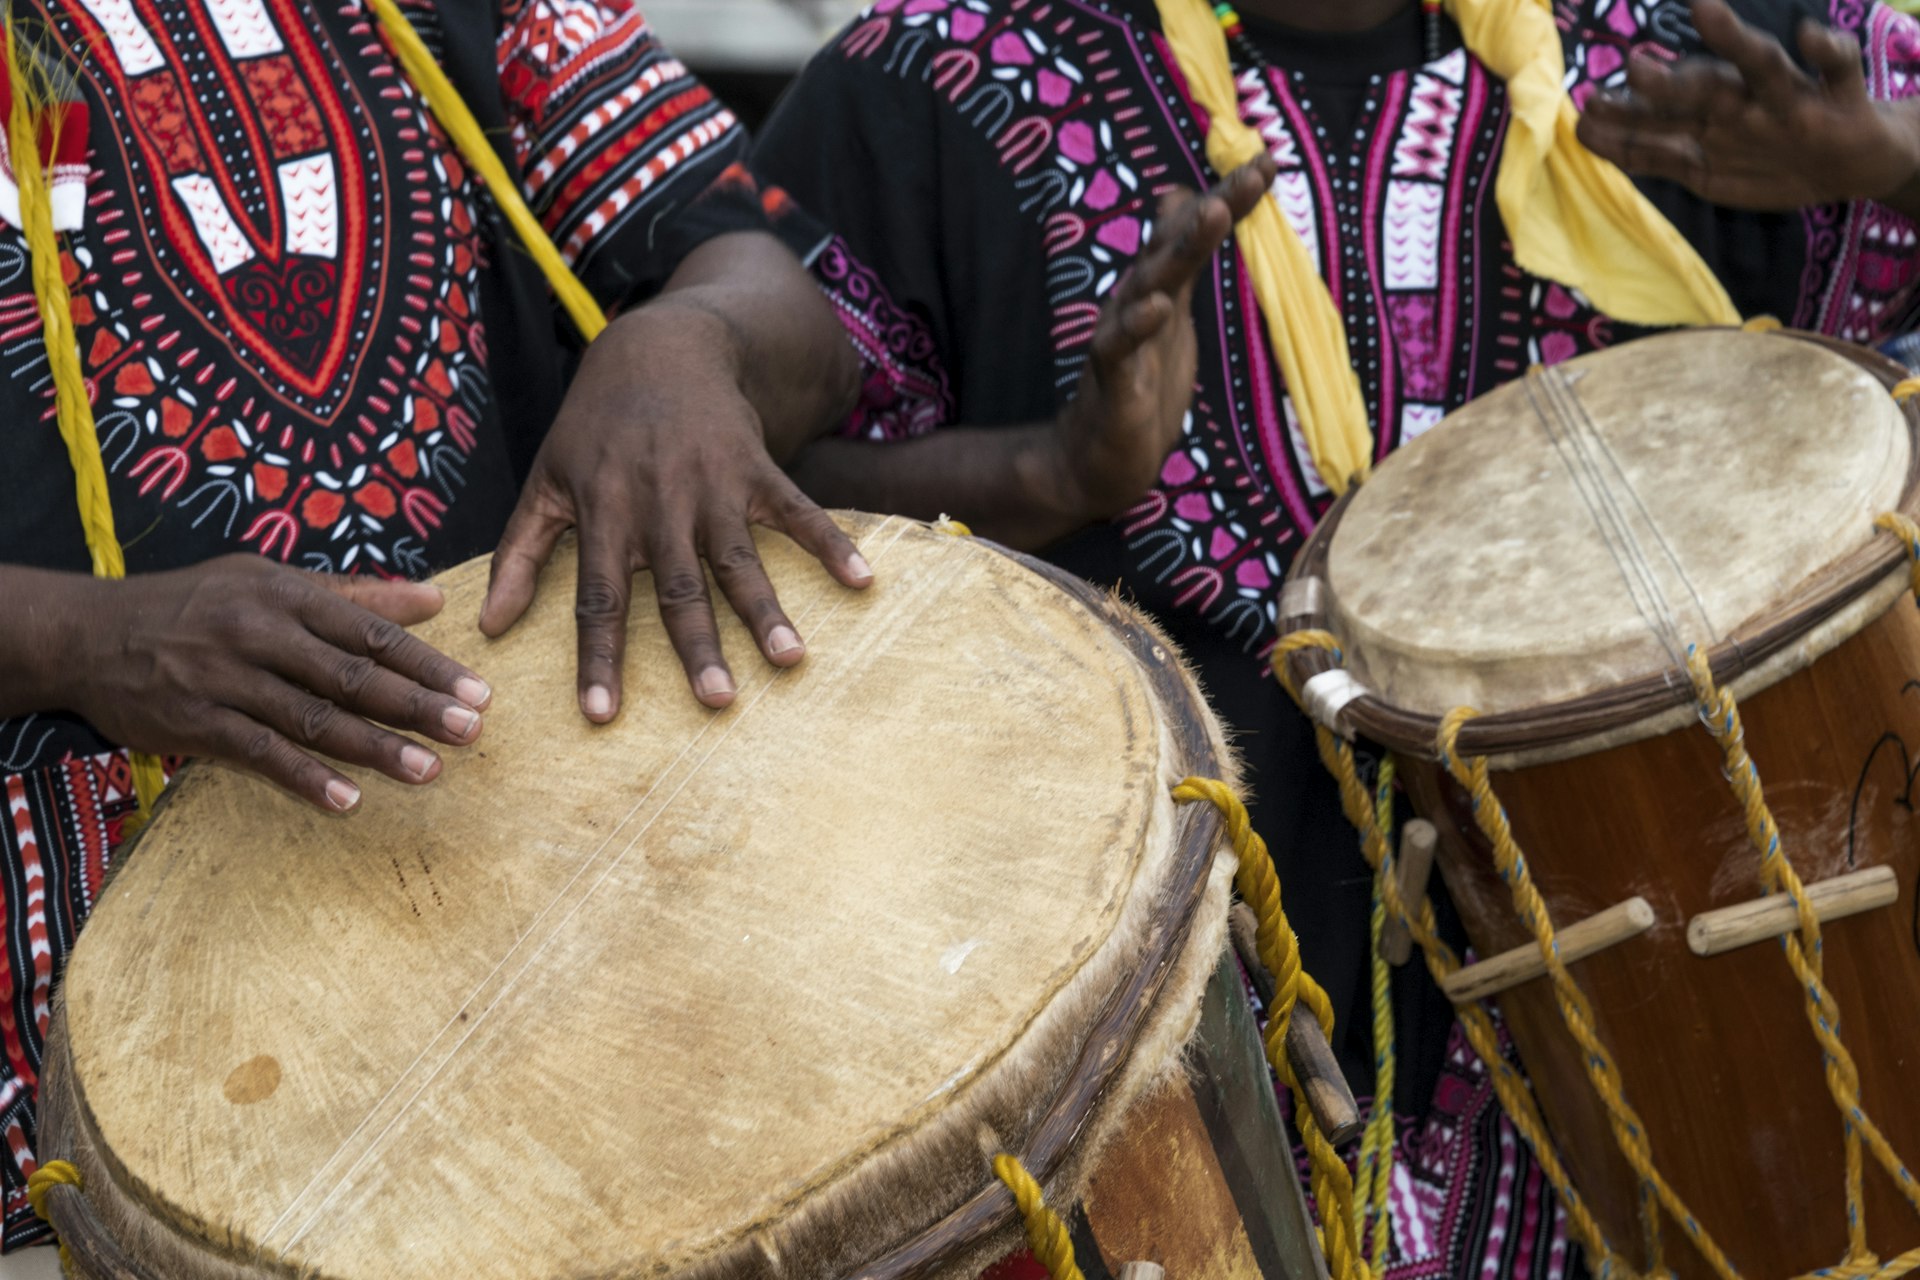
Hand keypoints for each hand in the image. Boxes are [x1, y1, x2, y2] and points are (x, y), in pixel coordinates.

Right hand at [54, 557, 488, 812]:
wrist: (87, 633)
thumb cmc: (194, 604)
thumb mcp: (268, 581)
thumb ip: (354, 595)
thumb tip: (433, 600)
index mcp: (287, 596)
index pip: (372, 632)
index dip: (428, 663)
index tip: (477, 690)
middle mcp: (260, 633)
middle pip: (352, 674)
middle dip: (416, 704)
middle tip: (471, 729)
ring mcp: (226, 679)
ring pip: (313, 717)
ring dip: (375, 747)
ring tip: (429, 770)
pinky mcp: (196, 722)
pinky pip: (260, 753)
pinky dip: (305, 777)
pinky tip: (348, 799)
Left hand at [478, 303, 872, 721]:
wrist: (658, 346)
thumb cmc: (595, 424)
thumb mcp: (545, 479)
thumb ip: (517, 553)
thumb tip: (488, 626)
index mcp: (604, 514)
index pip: (597, 599)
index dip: (599, 657)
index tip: (603, 713)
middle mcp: (659, 504)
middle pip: (679, 588)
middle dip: (698, 646)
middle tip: (718, 701)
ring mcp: (713, 485)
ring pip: (739, 559)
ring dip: (766, 609)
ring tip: (791, 659)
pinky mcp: (756, 467)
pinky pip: (798, 511)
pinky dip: (831, 543)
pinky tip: (862, 581)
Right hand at [1041, 155, 1276, 521]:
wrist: (1098, 458)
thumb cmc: (1141, 384)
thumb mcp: (1172, 314)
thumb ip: (1183, 261)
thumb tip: (1192, 199)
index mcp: (1159, 286)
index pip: (1194, 231)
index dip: (1230, 197)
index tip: (1269, 161)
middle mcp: (1137, 299)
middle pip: (1175, 243)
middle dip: (1214, 206)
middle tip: (1252, 174)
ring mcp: (1122, 337)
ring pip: (1148, 282)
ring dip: (1179, 247)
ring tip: (1211, 214)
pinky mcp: (1112, 380)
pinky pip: (1119, 347)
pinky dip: (1136, 325)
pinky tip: (1157, 306)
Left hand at [1576, 0, 1919, 211]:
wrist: (1850, 161)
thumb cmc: (1768, 149)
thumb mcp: (1710, 156)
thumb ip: (1651, 145)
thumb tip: (1588, 128)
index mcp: (1713, 111)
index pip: (1662, 108)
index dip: (1625, 106)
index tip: (1588, 102)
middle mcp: (1745, 100)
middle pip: (1701, 88)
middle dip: (1667, 82)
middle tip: (1632, 66)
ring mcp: (1791, 97)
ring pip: (1761, 64)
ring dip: (1734, 38)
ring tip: (1707, 8)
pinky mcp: (1835, 99)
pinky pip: (1837, 64)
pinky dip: (1827, 47)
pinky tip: (1810, 33)